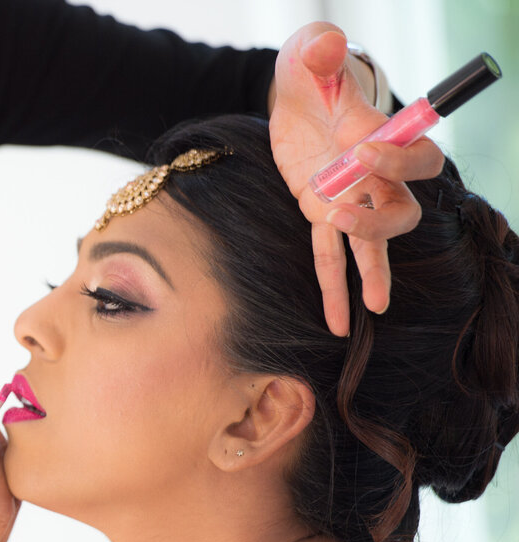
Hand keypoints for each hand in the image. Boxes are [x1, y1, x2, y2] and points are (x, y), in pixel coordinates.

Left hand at [268, 23, 444, 335]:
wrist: (297, 95)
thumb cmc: (313, 72)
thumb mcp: (310, 56)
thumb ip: (320, 51)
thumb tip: (324, 46)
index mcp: (380, 137)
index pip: (415, 157)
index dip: (396, 160)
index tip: (362, 151)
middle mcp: (374, 175)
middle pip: (401, 209)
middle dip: (380, 219)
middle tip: (342, 216)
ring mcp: (351, 199)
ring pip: (372, 242)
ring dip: (371, 270)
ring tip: (371, 305)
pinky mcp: (321, 215)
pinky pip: (331, 258)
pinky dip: (334, 290)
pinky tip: (338, 324)